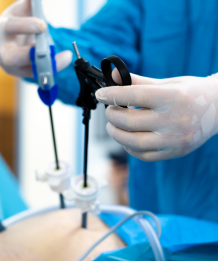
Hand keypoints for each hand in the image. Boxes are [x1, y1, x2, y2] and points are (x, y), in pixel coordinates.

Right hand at [0, 0, 71, 77]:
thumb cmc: (22, 19)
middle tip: (49, 52)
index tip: (43, 25)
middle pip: (11, 58)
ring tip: (64, 57)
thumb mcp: (25, 8)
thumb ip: (30, 3)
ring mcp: (9, 64)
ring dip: (46, 65)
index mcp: (3, 27)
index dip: (26, 26)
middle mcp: (2, 49)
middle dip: (30, 56)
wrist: (14, 35)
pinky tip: (62, 61)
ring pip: (25, 70)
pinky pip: (35, 73)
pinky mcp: (19, 72)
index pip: (11, 26)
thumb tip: (35, 0)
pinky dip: (50, 69)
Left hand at [95, 70, 217, 160]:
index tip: (100, 94)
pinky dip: (129, 147)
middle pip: (129, 121)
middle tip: (110, 110)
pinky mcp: (174, 153)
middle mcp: (174, 120)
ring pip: (132, 142)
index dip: (112, 95)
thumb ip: (138, 81)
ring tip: (114, 125)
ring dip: (115, 133)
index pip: (134, 96)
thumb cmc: (190, 93)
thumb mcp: (167, 83)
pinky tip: (127, 137)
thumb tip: (114, 76)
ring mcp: (174, 140)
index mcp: (173, 97)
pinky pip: (143, 154)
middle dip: (111, 115)